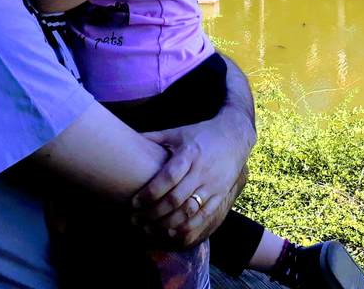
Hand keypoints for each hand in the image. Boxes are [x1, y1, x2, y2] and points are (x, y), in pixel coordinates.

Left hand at [131, 111, 253, 244]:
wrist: (235, 136)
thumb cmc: (202, 134)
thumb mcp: (179, 132)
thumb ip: (155, 137)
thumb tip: (128, 138)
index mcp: (190, 153)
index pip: (168, 177)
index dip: (150, 193)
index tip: (134, 202)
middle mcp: (202, 170)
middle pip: (176, 199)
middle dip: (153, 213)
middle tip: (136, 219)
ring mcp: (213, 185)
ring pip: (188, 211)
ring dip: (166, 224)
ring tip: (148, 228)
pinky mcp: (220, 195)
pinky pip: (203, 217)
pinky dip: (186, 227)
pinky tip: (170, 231)